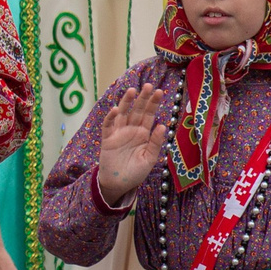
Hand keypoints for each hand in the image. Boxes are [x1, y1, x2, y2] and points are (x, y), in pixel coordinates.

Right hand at [94, 84, 170, 205]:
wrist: (119, 184)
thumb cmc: (136, 172)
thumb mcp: (150, 159)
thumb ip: (156, 143)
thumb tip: (162, 125)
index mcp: (143, 134)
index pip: (150, 115)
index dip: (154, 103)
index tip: (159, 91)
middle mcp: (131, 130)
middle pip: (137, 110)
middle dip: (143, 98)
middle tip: (149, 86)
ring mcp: (119, 133)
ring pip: (123, 114)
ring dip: (127, 102)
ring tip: (132, 90)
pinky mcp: (107, 139)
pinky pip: (108, 125)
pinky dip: (111, 117)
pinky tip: (115, 110)